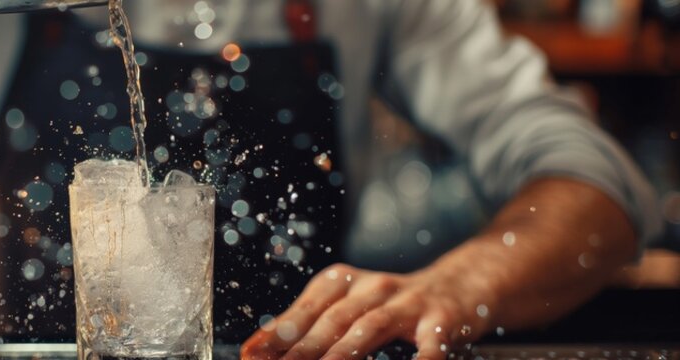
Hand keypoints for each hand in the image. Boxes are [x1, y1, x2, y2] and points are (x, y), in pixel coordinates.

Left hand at [240, 263, 495, 359]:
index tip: (250, 356)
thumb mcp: (348, 308)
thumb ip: (307, 330)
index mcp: (341, 284)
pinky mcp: (443, 320)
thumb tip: (256, 352)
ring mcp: (408, 303)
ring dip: (343, 356)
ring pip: (369, 329)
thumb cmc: (392, 306)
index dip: (275, 335)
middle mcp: (371, 288)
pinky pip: (429, 346)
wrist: (461, 284)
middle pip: (331, 322)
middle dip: (301, 352)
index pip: (303, 311)